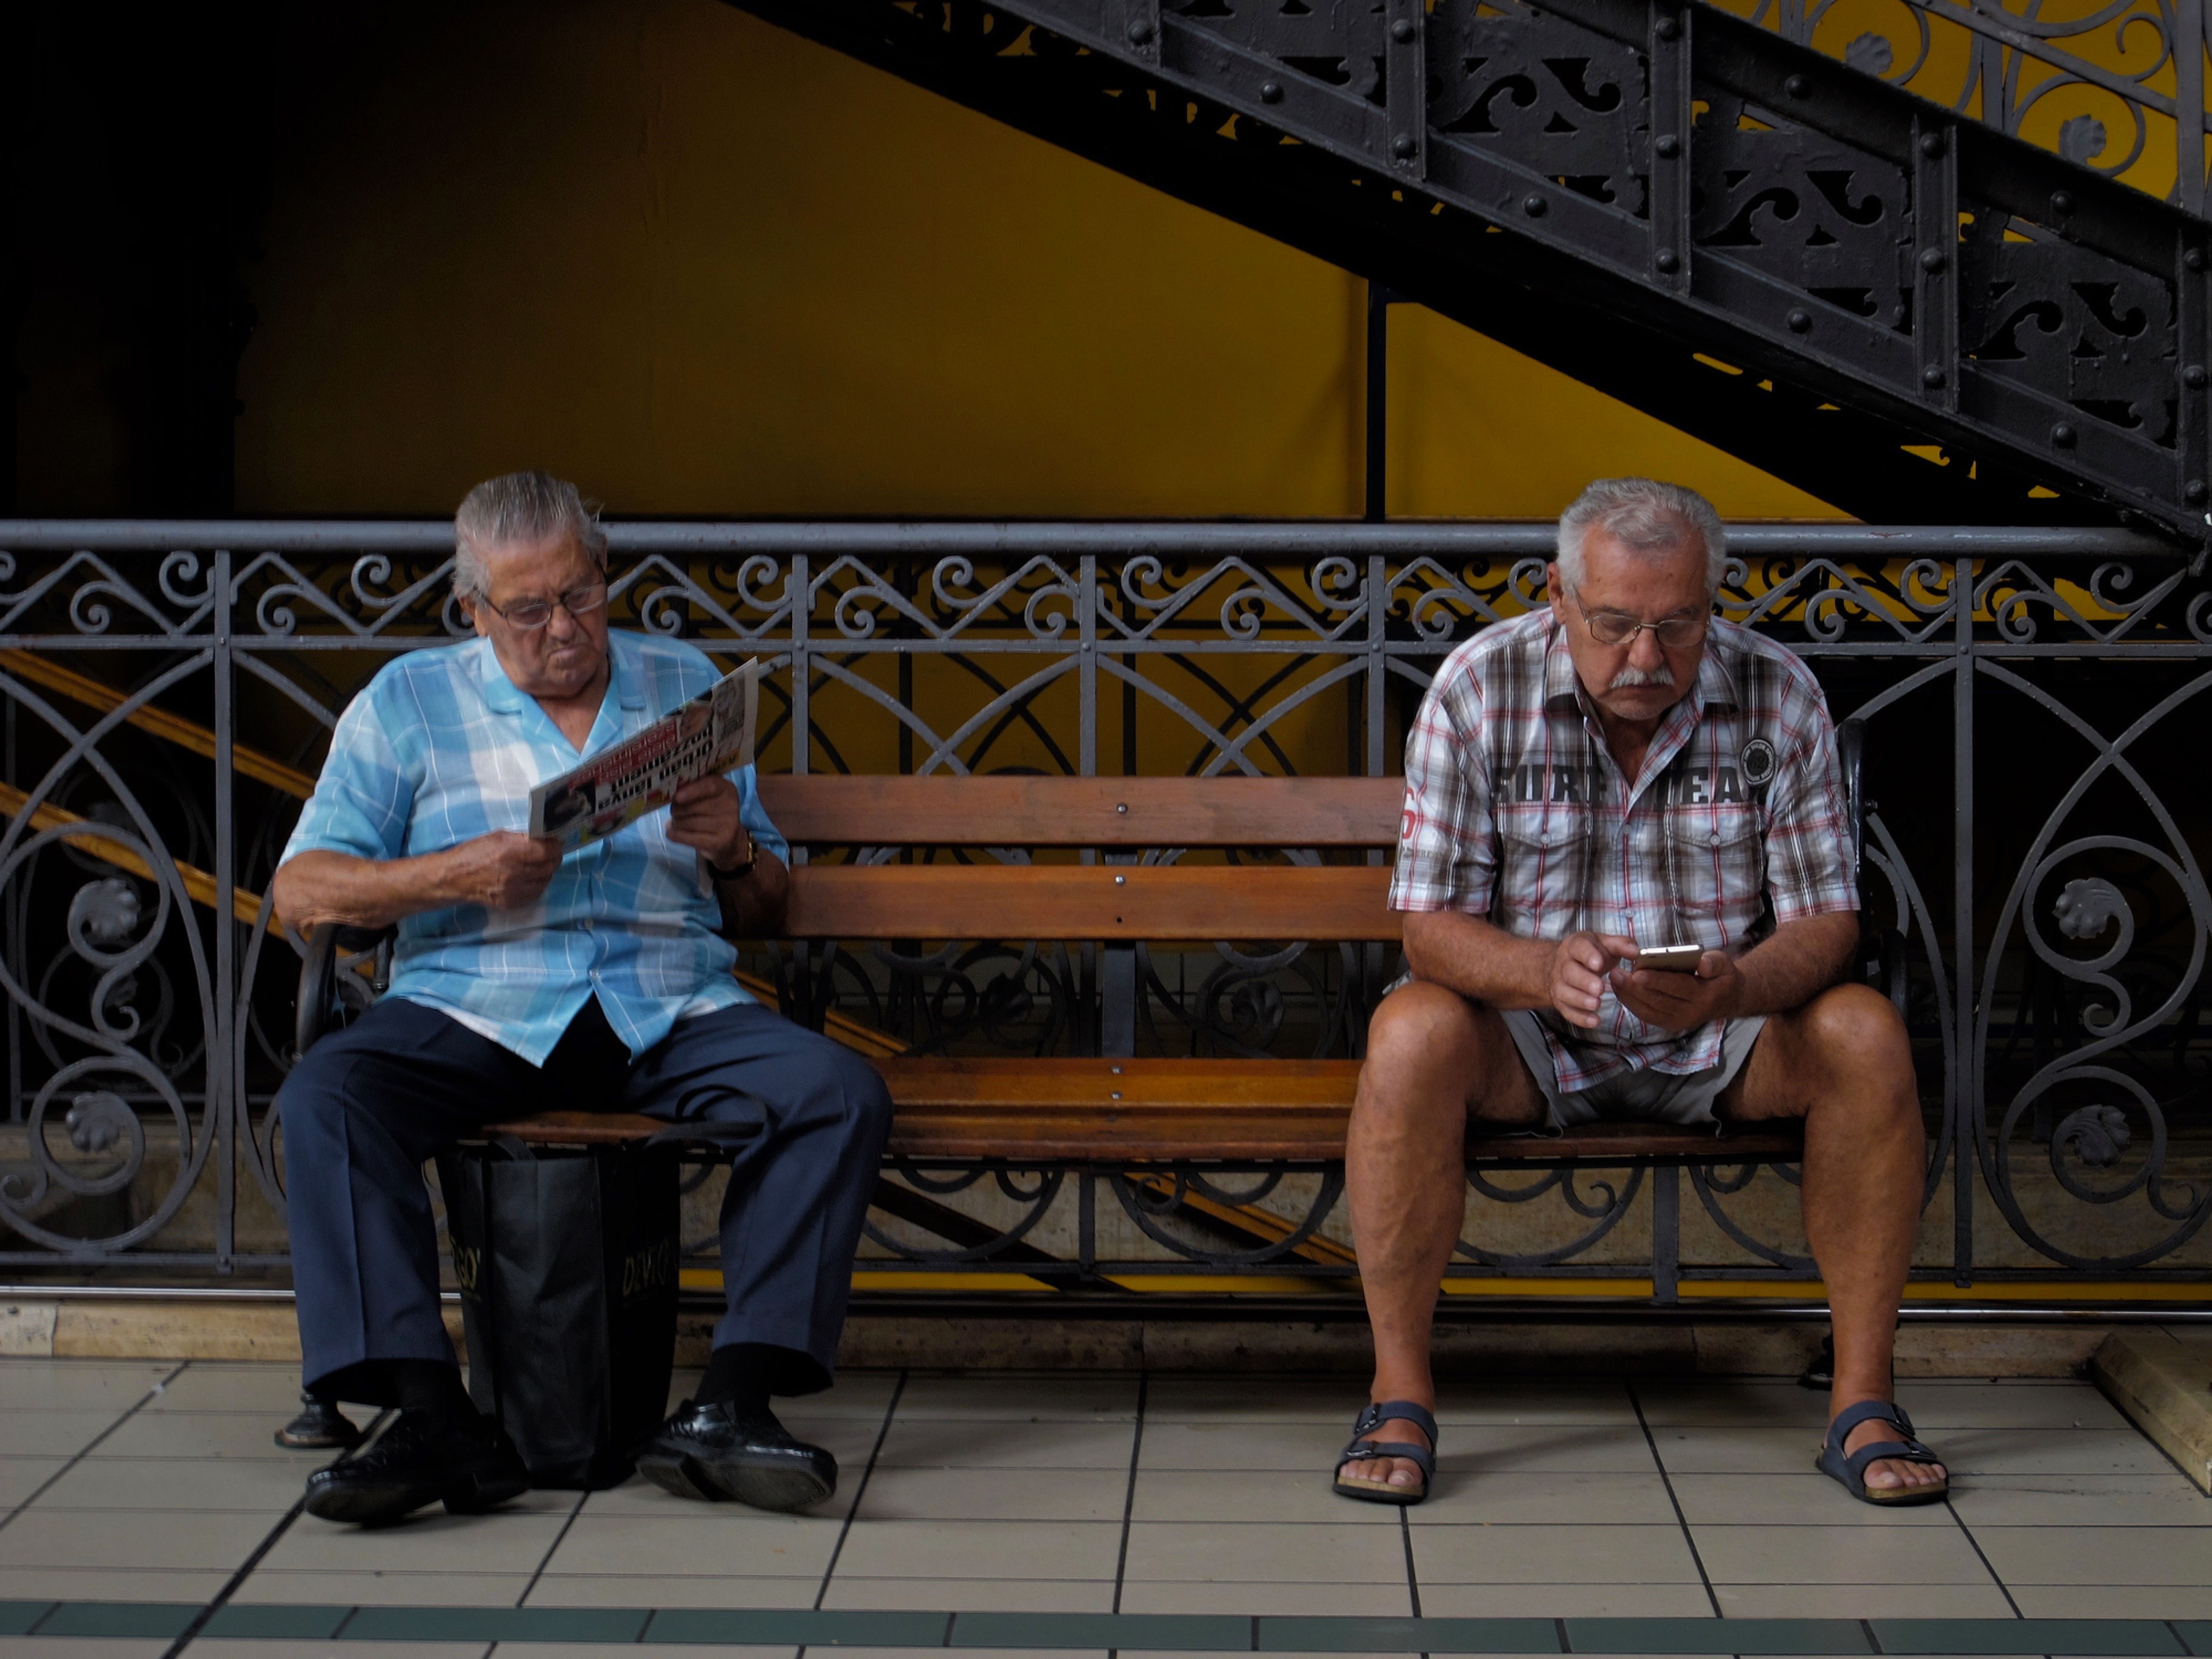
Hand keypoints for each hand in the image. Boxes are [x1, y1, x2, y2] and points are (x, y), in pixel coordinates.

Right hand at [443, 830, 562, 910]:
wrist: (453, 878)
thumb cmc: (473, 853)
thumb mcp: (497, 837)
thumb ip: (522, 838)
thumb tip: (544, 839)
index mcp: (510, 852)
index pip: (547, 851)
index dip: (555, 847)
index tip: (556, 844)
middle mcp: (513, 873)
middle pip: (549, 867)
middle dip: (553, 859)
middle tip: (550, 855)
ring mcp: (512, 891)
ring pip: (545, 882)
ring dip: (545, 873)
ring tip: (538, 867)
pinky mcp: (510, 903)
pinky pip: (534, 895)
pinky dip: (536, 886)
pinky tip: (529, 879)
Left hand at [668, 776, 750, 869]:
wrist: (728, 838)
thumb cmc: (711, 812)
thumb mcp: (707, 796)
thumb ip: (692, 790)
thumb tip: (671, 795)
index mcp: (726, 789)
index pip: (710, 786)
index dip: (692, 791)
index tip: (677, 797)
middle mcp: (730, 806)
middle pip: (695, 807)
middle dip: (677, 809)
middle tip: (674, 811)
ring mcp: (727, 825)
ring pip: (690, 823)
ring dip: (676, 823)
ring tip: (676, 822)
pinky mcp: (721, 842)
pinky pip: (692, 838)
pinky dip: (677, 835)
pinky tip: (670, 833)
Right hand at [1550, 931, 1637, 1028]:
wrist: (1566, 964)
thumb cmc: (1591, 953)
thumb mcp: (1606, 944)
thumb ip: (1621, 945)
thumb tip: (1635, 952)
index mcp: (1575, 946)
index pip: (1579, 948)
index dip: (1587, 956)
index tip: (1599, 964)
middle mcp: (1564, 964)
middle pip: (1569, 972)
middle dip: (1584, 981)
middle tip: (1599, 989)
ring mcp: (1559, 983)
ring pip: (1564, 992)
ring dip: (1580, 1000)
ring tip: (1596, 1004)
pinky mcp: (1560, 1001)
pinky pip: (1567, 1011)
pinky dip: (1579, 1017)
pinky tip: (1594, 1021)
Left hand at [1611, 948, 1740, 1032]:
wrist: (1727, 1000)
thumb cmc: (1721, 977)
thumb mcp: (1724, 964)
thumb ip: (1714, 962)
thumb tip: (1702, 964)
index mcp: (1704, 996)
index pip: (1677, 987)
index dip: (1656, 980)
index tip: (1637, 972)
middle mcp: (1690, 1013)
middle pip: (1658, 1000)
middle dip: (1635, 988)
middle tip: (1617, 973)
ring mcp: (1678, 1022)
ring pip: (1648, 1011)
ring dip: (1629, 996)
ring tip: (1614, 979)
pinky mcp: (1669, 1025)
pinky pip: (1646, 1015)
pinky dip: (1631, 1003)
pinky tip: (1620, 990)